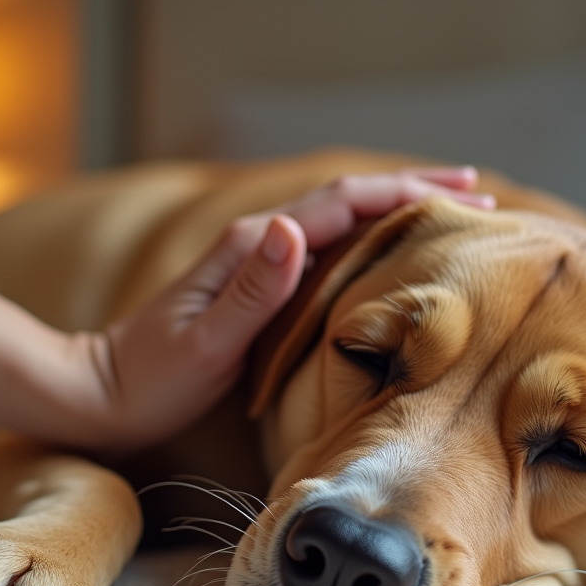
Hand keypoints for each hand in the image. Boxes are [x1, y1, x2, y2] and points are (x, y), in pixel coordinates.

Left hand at [90, 167, 494, 448]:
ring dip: (398, 217)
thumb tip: (293, 226)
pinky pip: (329, 257)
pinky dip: (370, 248)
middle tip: (482, 197)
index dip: (408, 194)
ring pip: (344, 227)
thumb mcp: (203, 342)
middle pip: (352, 204)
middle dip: (416, 193)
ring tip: (453, 219)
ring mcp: (260, 265)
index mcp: (254, 247)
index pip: (344, 205)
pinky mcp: (260, 291)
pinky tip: (392, 261)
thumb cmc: (152, 378)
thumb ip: (251, 289)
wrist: (103, 392)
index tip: (466, 193)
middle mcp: (261, 245)